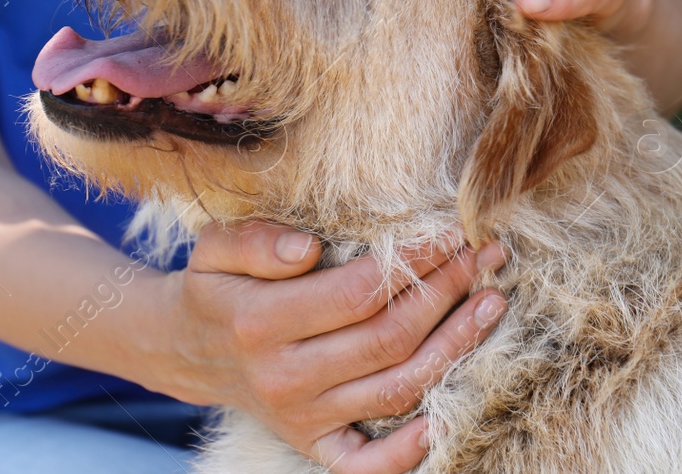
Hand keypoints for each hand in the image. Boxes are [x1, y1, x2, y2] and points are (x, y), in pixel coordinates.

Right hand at [152, 220, 507, 473]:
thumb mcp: (215, 246)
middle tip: (487, 256)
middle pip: (388, 338)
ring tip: (491, 305)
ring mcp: (302, 418)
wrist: (189, 350)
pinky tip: (445, 417)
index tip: (452, 231)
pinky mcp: (313, 444)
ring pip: (395, 388)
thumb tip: (306, 248)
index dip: (413, 261)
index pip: (358, 292)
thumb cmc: (217, 286)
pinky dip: (407, 451)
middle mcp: (284, 377)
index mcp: (260, 322)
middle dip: (447, 292)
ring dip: (453, 348)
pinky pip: (366, 464)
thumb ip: (256, 241)